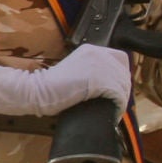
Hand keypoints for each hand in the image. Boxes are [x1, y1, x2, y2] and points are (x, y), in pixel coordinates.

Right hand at [0, 43, 130, 117]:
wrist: (38, 91)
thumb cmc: (52, 87)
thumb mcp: (74, 72)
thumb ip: (89, 72)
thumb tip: (107, 88)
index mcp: (91, 49)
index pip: (120, 59)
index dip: (122, 75)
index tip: (118, 90)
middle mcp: (97, 53)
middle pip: (123, 73)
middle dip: (123, 91)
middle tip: (117, 105)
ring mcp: (97, 65)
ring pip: (122, 84)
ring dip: (121, 100)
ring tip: (115, 111)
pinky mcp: (96, 79)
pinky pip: (117, 93)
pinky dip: (118, 105)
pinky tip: (113, 113)